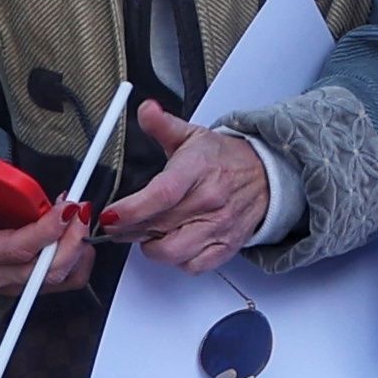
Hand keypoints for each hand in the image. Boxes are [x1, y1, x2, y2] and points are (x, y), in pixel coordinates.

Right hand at [0, 139, 86, 303]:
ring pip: (61, 278)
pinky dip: (79, 260)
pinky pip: (64, 281)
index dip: (45, 231)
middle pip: (47, 269)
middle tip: (81, 207)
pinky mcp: (27, 284)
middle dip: (73, 239)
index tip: (66, 207)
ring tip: (81, 216)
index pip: (15, 249)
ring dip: (80, 249)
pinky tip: (77, 233)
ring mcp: (15, 283)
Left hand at [103, 101, 278, 270]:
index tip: (111, 215)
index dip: (131, 209)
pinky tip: (174, 242)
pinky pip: (192, 266)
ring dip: (151, 246)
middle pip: (158, 227)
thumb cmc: (225, 160)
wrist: (266, 176)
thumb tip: (146, 110)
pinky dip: (177, 260)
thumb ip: (162, 125)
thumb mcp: (192, 136)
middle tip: (120, 222)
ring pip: (171, 252)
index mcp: (198, 170)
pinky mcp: (226, 246)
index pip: (162, 194)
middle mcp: (210, 201)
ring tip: (148, 232)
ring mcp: (219, 226)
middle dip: (128, 229)